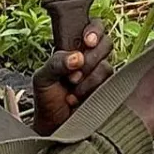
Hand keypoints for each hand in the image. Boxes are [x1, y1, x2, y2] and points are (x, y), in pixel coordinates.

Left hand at [32, 18, 113, 134]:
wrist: (54, 126)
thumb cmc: (47, 100)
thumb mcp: (43, 78)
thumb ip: (56, 62)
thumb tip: (77, 57)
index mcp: (74, 47)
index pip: (92, 27)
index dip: (94, 30)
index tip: (87, 41)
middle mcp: (90, 57)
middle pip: (106, 42)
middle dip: (91, 57)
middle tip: (74, 73)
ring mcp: (100, 73)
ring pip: (107, 65)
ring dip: (88, 79)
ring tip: (72, 89)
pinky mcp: (108, 89)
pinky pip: (110, 82)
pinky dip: (92, 90)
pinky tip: (79, 98)